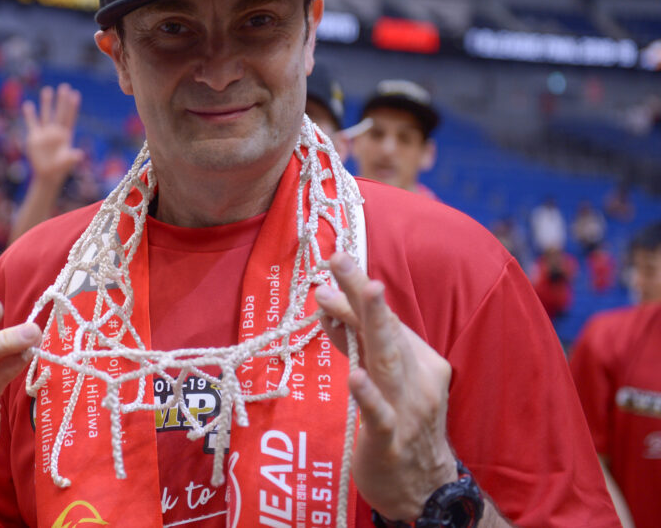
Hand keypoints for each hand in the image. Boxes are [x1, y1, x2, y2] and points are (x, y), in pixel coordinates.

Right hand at [22, 84, 83, 185]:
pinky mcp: (34, 138)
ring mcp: (45, 133)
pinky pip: (32, 123)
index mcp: (65, 136)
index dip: (72, 107)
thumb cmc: (60, 169)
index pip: (69, 118)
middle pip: (59, 113)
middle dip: (61, 101)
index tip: (75, 94)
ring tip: (47, 90)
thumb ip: (72, 157)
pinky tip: (28, 104)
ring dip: (46, 103)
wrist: (47, 175)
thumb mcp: (67, 163)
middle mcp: (56, 132)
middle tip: (64, 86)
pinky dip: (30, 115)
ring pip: (46, 115)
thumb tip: (80, 154)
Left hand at [316, 253, 456, 520]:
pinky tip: (355, 376)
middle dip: (363, 292)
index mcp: (417, 359)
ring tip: (364, 292)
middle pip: (387, 329)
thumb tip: (325, 299)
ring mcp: (407, 409)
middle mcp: (417, 377)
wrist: (423, 490)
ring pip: (389, 361)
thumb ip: (351, 340)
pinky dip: (368, 395)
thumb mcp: (376, 376)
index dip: (355, 291)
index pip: (382, 320)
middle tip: (339, 258)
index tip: (335, 259)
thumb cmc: (397, 424)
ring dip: (375, 325)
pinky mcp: (391, 440)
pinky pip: (380, 415)